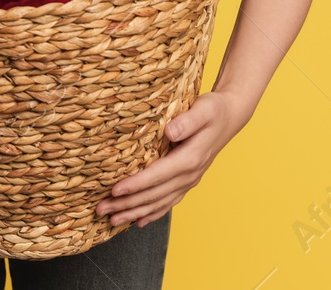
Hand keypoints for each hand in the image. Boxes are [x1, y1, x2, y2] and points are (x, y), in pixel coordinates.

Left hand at [95, 90, 254, 227]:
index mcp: (190, 159)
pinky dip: (152, 213)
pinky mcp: (186, 181)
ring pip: (158, 202)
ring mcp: (188, 181)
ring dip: (134, 212)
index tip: (114, 191)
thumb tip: (170, 131)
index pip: (157, 176)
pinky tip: (138, 221)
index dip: (136, 185)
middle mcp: (189, 175)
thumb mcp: (204, 109)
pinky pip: (168, 202)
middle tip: (101, 209)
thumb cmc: (213, 110)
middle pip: (154, 194)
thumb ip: (187, 121)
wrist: (229, 118)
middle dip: (126, 204)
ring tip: (111, 220)